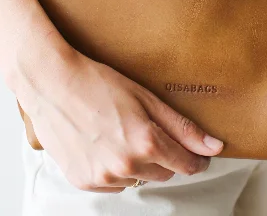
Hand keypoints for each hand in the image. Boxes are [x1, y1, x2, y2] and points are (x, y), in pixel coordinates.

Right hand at [16, 41, 223, 192]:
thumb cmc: (98, 83)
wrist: (52, 84)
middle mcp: (126, 166)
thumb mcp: (146, 98)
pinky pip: (114, 183)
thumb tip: (214, 147)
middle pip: (163, 173)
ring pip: (138, 179)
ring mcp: (104, 177)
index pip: (186, 165)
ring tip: (119, 132)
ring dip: (137, 163)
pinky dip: (114, 169)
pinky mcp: (84, 181)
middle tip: (146, 128)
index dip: (195, 157)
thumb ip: (182, 127)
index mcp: (146, 142)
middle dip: (162, 155)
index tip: (196, 152)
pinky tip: (103, 143)